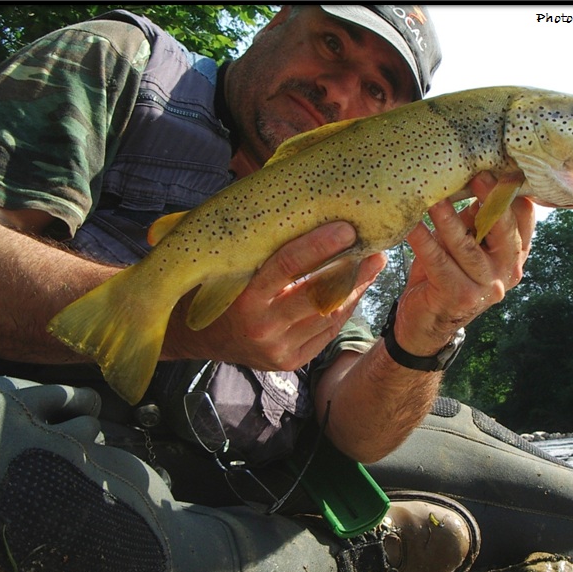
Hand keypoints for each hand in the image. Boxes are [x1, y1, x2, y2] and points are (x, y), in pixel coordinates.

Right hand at [176, 221, 386, 370]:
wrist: (198, 336)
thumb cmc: (219, 287)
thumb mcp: (234, 265)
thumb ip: (265, 247)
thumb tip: (306, 208)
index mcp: (244, 297)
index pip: (287, 266)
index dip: (319, 246)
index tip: (346, 228)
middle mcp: (262, 326)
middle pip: (318, 295)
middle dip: (351, 269)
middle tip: (374, 247)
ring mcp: (277, 348)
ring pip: (329, 315)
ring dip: (356, 288)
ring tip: (373, 263)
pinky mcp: (290, 362)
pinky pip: (327, 332)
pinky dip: (344, 307)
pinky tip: (357, 287)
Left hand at [395, 172, 535, 354]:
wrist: (427, 324)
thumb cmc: (445, 274)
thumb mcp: (466, 243)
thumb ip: (475, 218)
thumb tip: (473, 174)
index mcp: (514, 255)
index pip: (524, 218)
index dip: (514, 192)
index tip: (501, 165)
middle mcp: (506, 272)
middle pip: (504, 231)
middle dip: (491, 201)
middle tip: (478, 175)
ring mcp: (485, 287)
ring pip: (467, 246)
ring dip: (448, 219)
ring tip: (434, 197)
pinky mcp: (458, 296)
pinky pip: (438, 262)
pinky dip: (423, 241)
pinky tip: (411, 225)